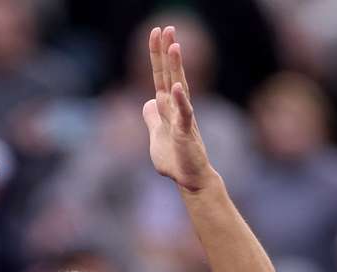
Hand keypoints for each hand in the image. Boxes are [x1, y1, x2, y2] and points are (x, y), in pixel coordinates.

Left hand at [143, 27, 217, 191]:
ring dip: (177, 68)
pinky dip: (180, 100)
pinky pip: (184, 113)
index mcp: (167, 107)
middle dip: (167, 52)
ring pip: (179, 88)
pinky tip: (177, 87)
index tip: (156, 33)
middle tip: (167, 27)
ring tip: (174, 47)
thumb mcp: (156, 136)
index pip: (160, 76)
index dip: (157, 55)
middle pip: (170, 74)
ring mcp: (183, 118)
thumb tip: (148, 103)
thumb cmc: (175, 159)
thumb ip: (152, 118)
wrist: (189, 179)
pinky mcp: (186, 132)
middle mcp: (177, 107)